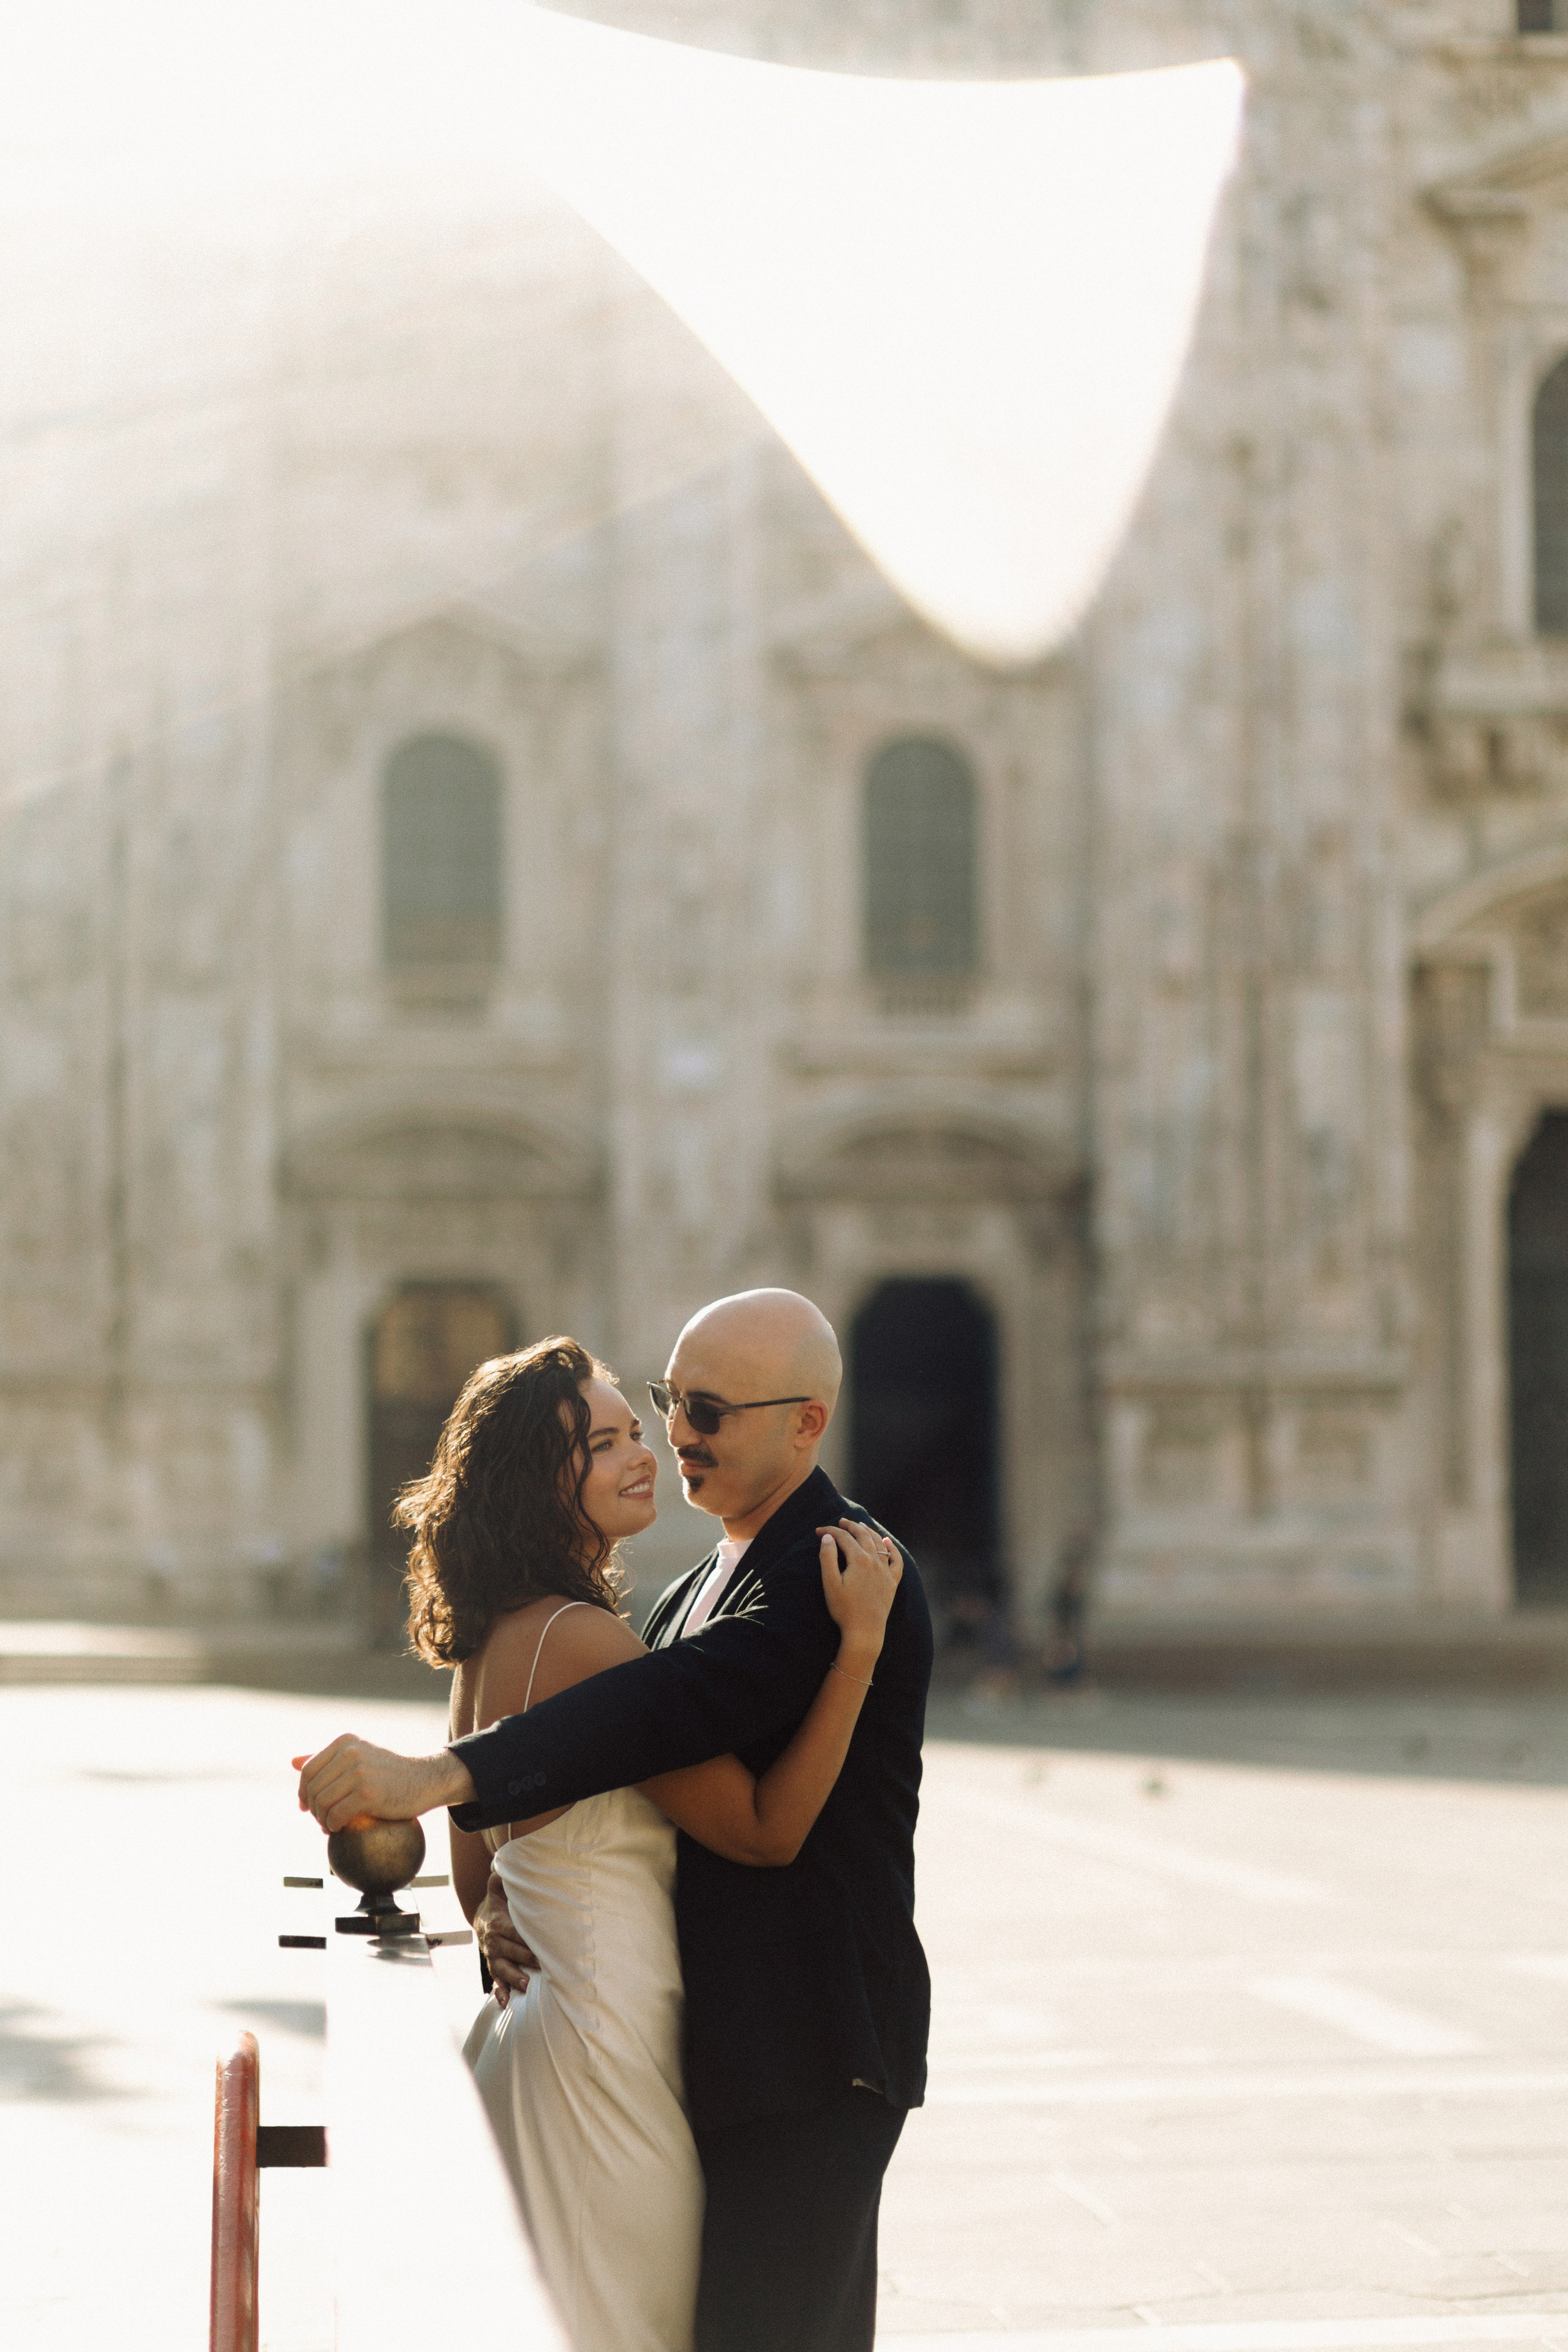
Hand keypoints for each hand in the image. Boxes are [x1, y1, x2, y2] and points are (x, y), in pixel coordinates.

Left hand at [292, 1736, 474, 1831]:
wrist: (425, 1779)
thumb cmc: (390, 1772)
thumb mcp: (359, 1757)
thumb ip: (327, 1759)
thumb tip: (293, 1762)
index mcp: (345, 1742)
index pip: (309, 1770)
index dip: (304, 1792)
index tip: (307, 1807)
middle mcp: (350, 1752)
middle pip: (313, 1789)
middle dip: (314, 1810)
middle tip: (323, 1821)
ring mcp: (360, 1771)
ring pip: (322, 1803)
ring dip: (322, 1820)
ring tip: (331, 1826)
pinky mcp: (368, 1792)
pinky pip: (336, 1815)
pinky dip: (333, 1826)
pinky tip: (340, 1829)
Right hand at [475, 1872, 537, 2008]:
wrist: (483, 1915)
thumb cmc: (498, 1899)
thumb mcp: (497, 1886)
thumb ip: (501, 1877)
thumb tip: (501, 1862)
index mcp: (497, 1922)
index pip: (512, 1930)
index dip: (525, 1937)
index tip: (539, 1943)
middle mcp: (493, 1941)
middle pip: (509, 1950)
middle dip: (523, 1958)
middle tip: (539, 1965)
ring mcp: (492, 1956)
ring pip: (501, 1968)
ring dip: (512, 1977)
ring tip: (525, 1985)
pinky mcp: (494, 1966)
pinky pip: (495, 1980)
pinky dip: (499, 1992)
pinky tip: (505, 2003)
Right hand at [817, 1518, 901, 1664]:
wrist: (865, 1631)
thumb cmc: (844, 1609)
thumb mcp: (830, 1583)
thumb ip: (827, 1558)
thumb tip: (828, 1537)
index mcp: (859, 1560)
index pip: (844, 1538)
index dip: (830, 1531)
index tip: (818, 1531)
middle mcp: (875, 1561)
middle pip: (863, 1536)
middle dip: (851, 1526)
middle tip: (841, 1522)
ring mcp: (886, 1571)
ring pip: (879, 1544)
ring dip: (869, 1532)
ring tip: (861, 1525)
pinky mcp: (892, 1582)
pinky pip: (896, 1560)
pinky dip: (892, 1549)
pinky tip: (887, 1542)